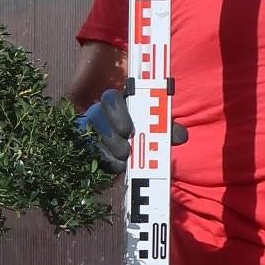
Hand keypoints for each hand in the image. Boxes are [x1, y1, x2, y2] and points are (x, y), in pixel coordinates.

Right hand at [74, 90, 188, 174]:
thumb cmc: (144, 140)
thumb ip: (168, 131)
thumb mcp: (157, 134)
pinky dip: (102, 161)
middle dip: (110, 134)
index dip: (116, 111)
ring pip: (89, 134)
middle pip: (95, 115)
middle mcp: (99, 113)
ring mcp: (88, 130)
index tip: (128, 131)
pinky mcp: (83, 147)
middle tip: (126, 150)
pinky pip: (86, 151)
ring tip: (123, 160)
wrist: (130, 162)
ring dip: (106, 149)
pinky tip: (115, 168)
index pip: (110, 97)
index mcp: (118, 104)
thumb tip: (181, 135)